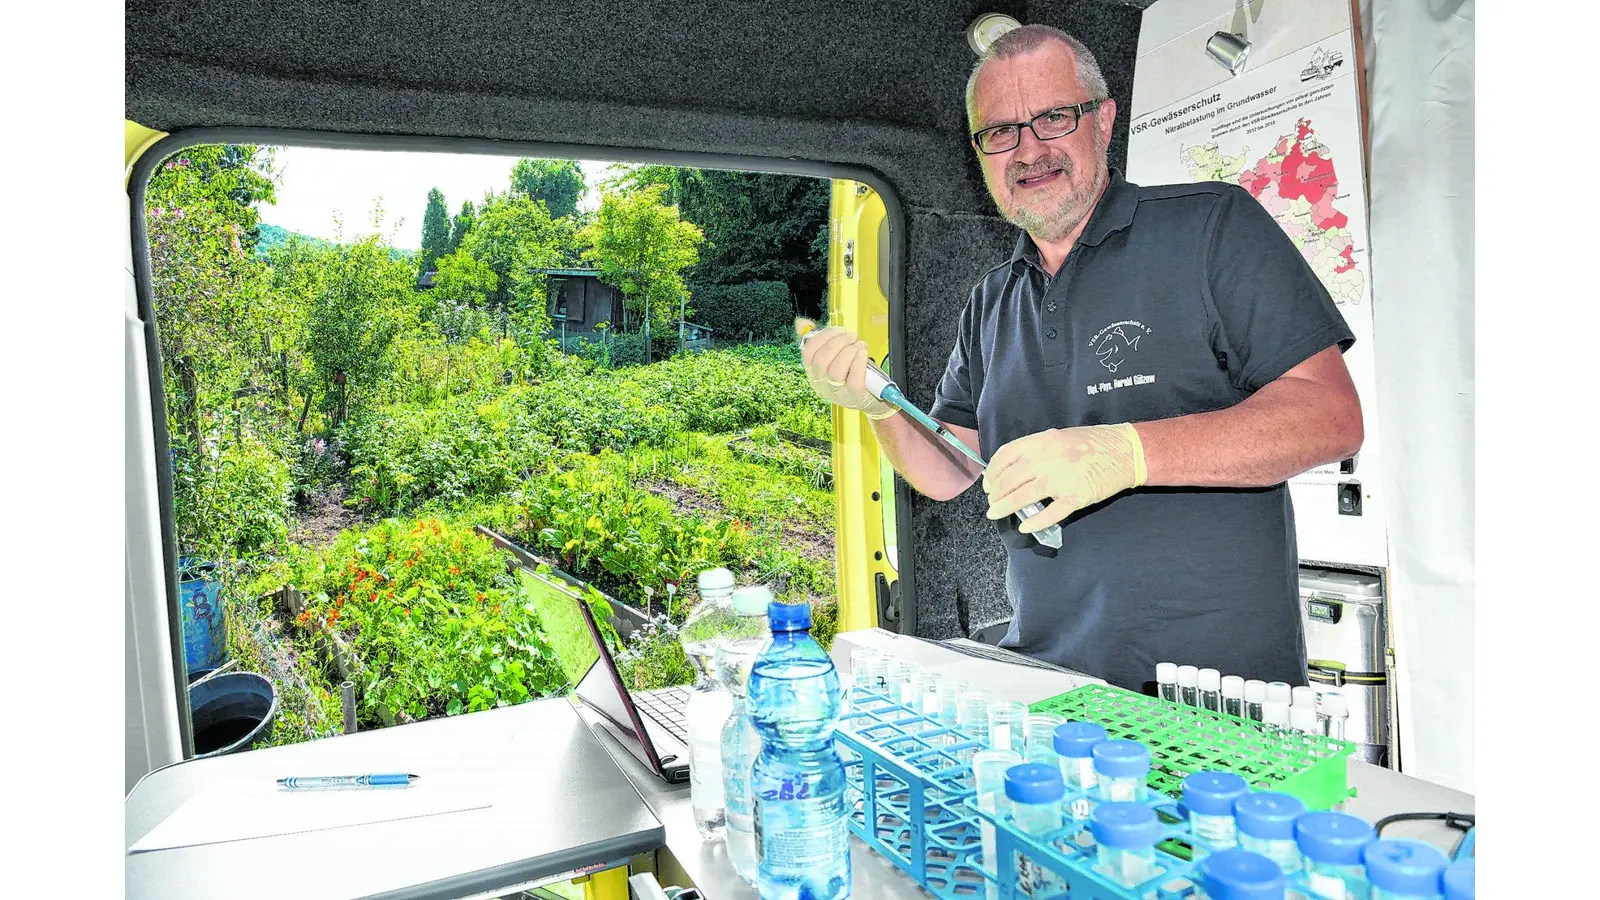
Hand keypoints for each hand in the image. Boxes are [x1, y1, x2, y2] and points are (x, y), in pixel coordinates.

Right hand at [795, 318, 896, 419]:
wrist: (870, 396)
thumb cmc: (850, 373)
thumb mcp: (832, 357)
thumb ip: (818, 340)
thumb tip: (801, 323)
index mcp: (813, 372)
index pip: (808, 352)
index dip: (823, 337)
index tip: (838, 330)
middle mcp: (821, 384)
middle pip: (822, 359)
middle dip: (839, 342)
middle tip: (852, 336)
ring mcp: (836, 392)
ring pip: (836, 369)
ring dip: (849, 351)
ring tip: (859, 345)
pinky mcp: (854, 396)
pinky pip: (854, 379)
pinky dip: (859, 362)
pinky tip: (863, 353)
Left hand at [983, 424, 1147, 531]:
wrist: (1125, 451)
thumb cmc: (1093, 442)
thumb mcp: (1059, 437)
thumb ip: (1037, 451)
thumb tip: (1016, 469)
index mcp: (1040, 442)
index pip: (1005, 457)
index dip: (992, 473)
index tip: (989, 484)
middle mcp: (1045, 460)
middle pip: (1009, 480)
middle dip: (995, 494)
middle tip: (992, 503)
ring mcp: (1059, 479)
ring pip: (1022, 498)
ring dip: (1004, 508)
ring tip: (996, 514)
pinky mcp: (1074, 497)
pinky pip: (1049, 514)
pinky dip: (1034, 523)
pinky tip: (1025, 527)